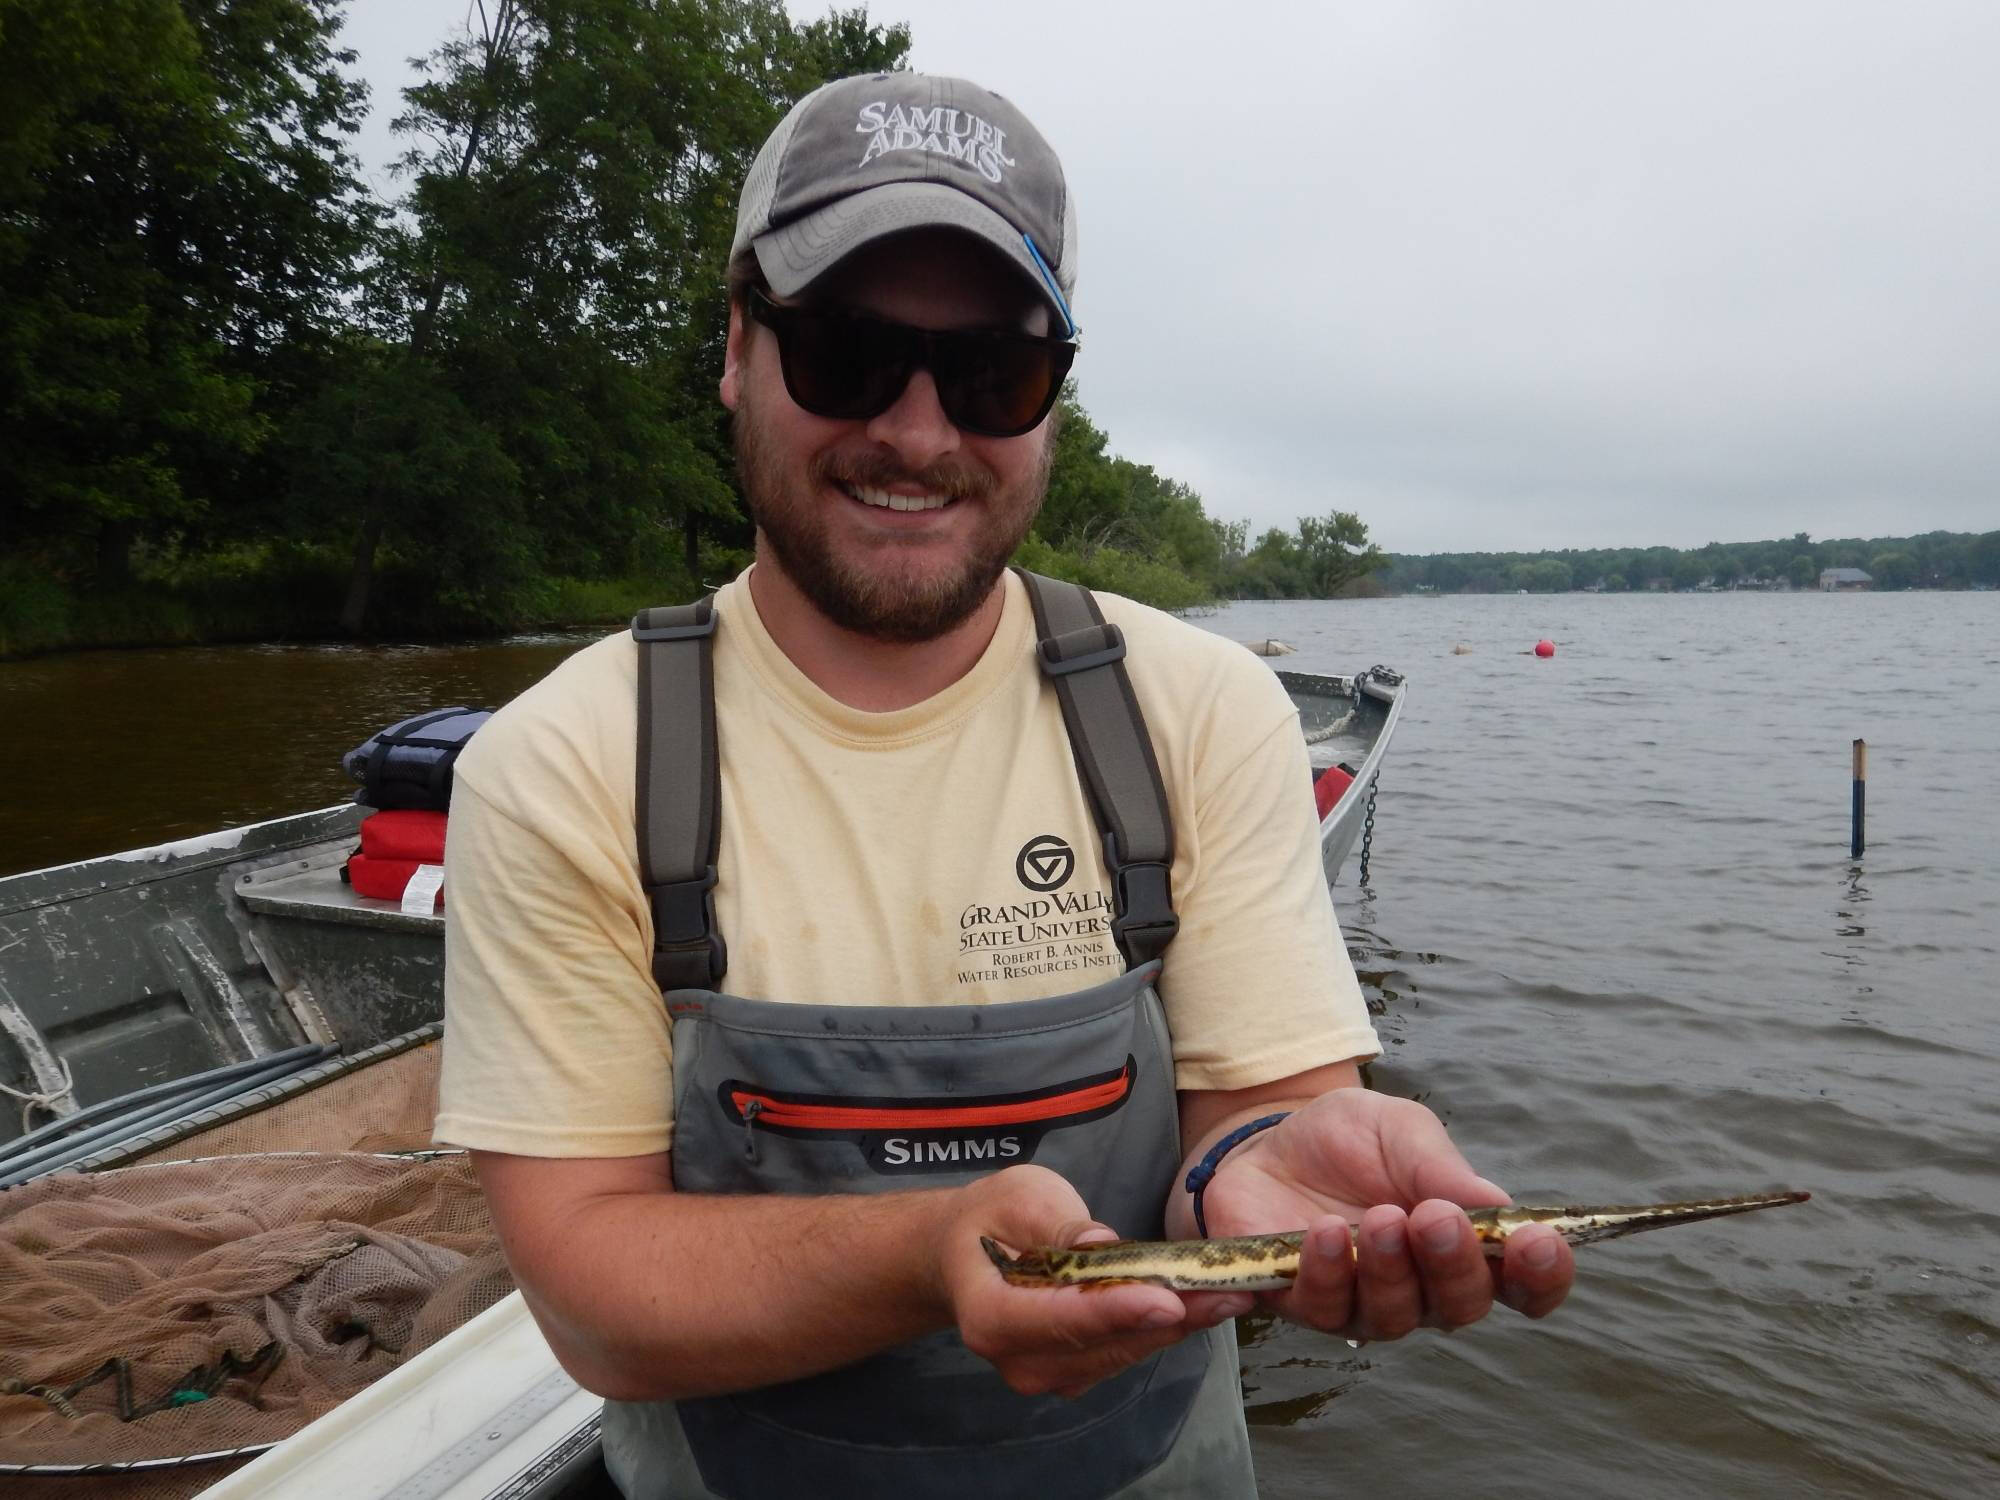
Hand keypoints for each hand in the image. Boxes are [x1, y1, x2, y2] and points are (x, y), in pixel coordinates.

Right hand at [939, 1165, 1248, 1398]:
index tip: (1169, 1299)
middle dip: (1169, 1317)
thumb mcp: (1020, 1197)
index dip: (1116, 1311)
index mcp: (991, 1316)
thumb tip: (1104, 1247)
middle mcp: (1020, 1360)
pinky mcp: (1076, 1372)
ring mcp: (1049, 1373)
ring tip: (1231, 1292)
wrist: (964, 1254)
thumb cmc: (990, 1217)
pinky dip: (1164, 1327)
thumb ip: (1057, 1224)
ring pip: (1124, 1352)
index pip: (1060, 1319)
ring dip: (1180, 1324)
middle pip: (1103, 1343)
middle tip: (1229, 1289)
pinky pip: (1126, 1351)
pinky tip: (1203, 1301)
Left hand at [1196, 1089, 1572, 1340]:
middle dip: (1454, 1264)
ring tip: (1378, 1219)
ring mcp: (1364, 1302)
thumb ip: (1442, 1168)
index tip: (1537, 1242)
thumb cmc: (1352, 1141)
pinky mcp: (1303, 1302)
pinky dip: (1323, 1272)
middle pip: (1459, 1305)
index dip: (1540, 1275)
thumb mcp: (1401, 1130)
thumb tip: (1500, 1205)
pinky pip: (1320, 1305)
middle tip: (1436, 1218)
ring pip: (1392, 1315)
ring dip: (1389, 1270)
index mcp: (1464, 1246)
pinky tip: (1322, 1234)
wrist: (1269, 1138)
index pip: (1521, 1284)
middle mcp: (1424, 1288)